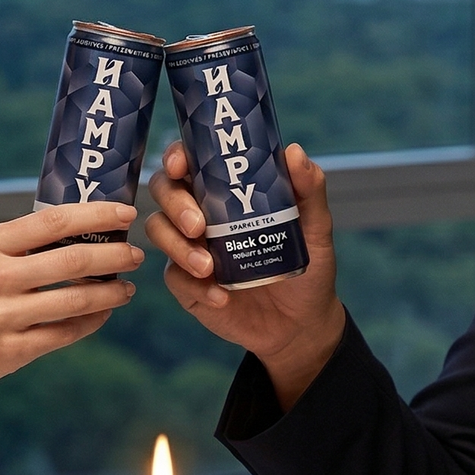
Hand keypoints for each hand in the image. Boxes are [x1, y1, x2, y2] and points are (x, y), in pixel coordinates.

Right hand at [0, 201, 140, 446]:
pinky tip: (103, 314)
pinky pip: (66, 333)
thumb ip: (18, 245)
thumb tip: (80, 229)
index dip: (98, 214)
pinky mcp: (11, 351)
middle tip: (135, 253)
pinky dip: (91, 322)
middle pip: (73, 259)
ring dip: (110, 292)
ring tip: (126, 287)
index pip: (54, 221)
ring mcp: (3, 317)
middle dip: (115, 254)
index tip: (126, 212)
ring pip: (76, 299)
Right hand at [144, 140, 345, 409]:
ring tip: (208, 268)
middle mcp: (202, 212)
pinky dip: (195, 286)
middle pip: (164, 191)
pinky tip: (221, 296)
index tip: (180, 166)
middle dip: (175, 204)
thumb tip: (294, 152)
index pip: (191, 161)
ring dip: (178, 247)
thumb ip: (309, 190)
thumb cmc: (307, 266)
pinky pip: (174, 277)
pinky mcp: (188, 283)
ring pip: (159, 231)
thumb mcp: (315, 227)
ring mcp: (190, 248)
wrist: (301, 323)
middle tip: (198, 226)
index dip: (176, 157)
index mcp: (226, 190)